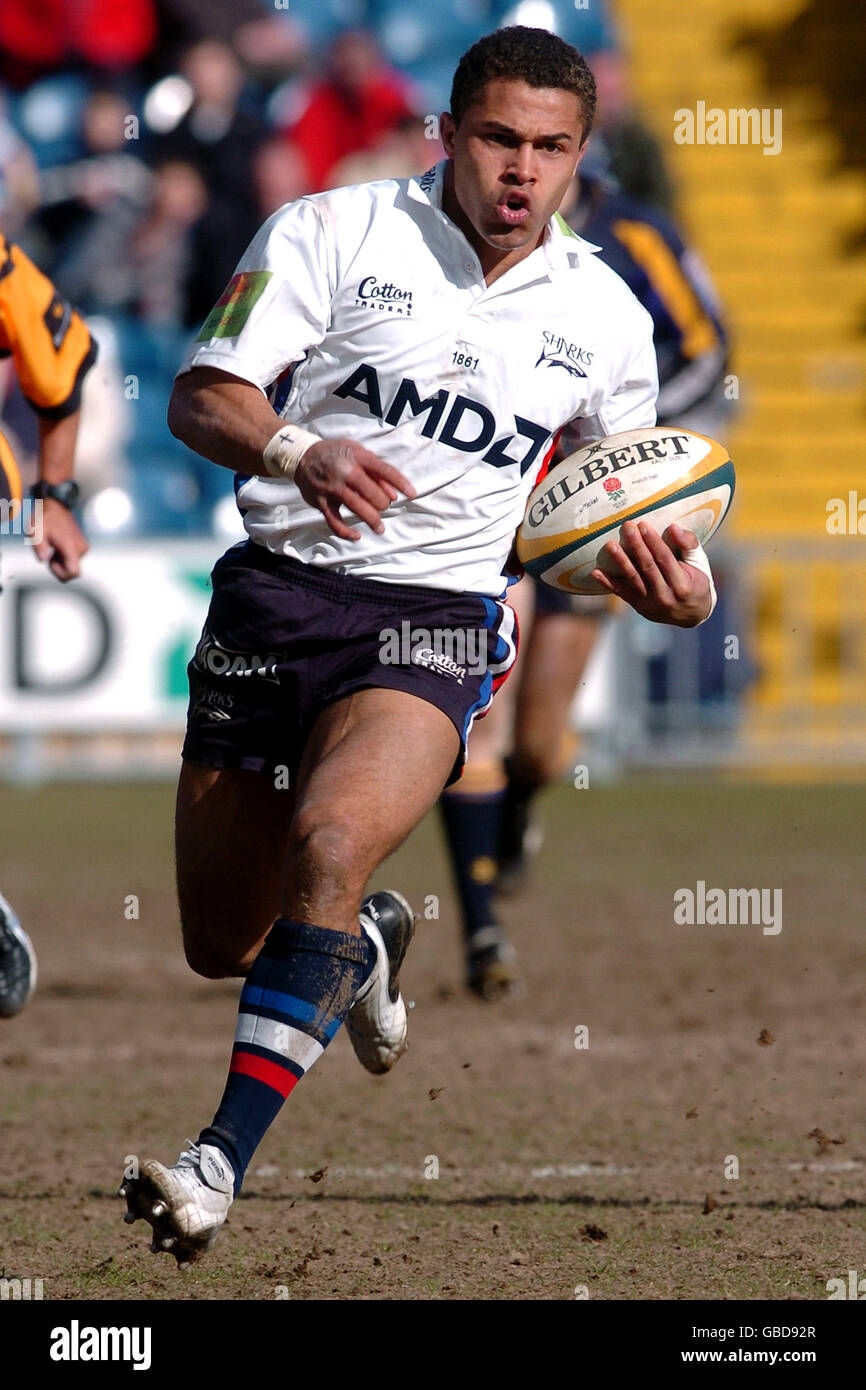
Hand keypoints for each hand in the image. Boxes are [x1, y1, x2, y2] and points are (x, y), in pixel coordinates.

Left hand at [30, 497, 88, 581]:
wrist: (57, 505)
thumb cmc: (45, 517)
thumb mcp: (35, 531)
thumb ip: (39, 546)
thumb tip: (43, 559)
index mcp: (70, 546)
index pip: (74, 572)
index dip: (61, 574)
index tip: (51, 562)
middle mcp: (81, 548)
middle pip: (72, 570)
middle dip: (58, 566)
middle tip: (49, 551)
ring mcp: (83, 547)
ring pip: (72, 565)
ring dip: (61, 560)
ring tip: (53, 545)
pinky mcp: (83, 546)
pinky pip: (74, 559)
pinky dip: (64, 556)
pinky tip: (57, 545)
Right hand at [296, 438, 415, 540]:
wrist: (303, 456)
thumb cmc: (336, 454)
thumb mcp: (357, 452)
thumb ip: (376, 471)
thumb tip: (393, 494)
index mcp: (357, 457)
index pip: (385, 471)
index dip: (401, 483)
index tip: (412, 494)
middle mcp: (345, 472)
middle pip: (373, 493)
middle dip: (382, 503)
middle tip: (383, 505)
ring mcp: (332, 488)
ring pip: (357, 508)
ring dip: (372, 520)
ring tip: (380, 528)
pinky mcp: (321, 502)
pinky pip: (335, 521)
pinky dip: (346, 532)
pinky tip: (356, 536)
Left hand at [591, 520, 711, 626]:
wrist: (691, 615)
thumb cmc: (696, 582)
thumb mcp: (699, 563)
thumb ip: (689, 544)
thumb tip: (674, 527)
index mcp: (682, 585)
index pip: (665, 559)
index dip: (653, 542)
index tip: (643, 525)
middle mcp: (665, 596)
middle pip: (647, 567)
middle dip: (636, 545)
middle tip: (627, 527)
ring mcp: (651, 604)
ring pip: (633, 579)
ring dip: (621, 561)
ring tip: (610, 545)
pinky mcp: (639, 607)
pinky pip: (622, 593)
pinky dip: (608, 583)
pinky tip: (596, 572)